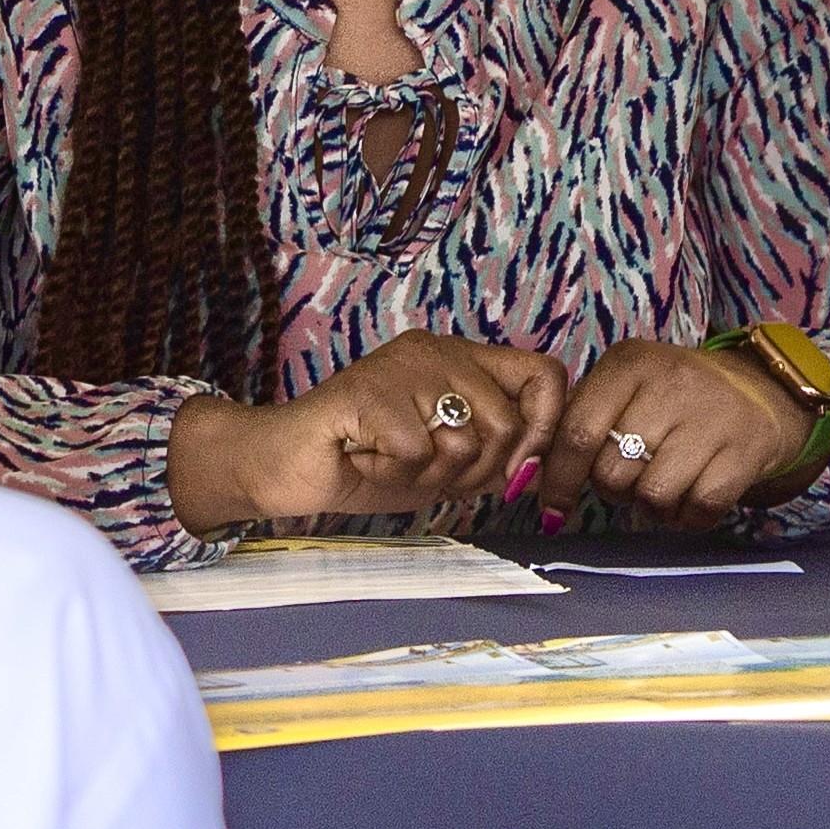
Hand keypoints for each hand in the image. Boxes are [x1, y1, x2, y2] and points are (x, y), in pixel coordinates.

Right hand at [174, 332, 563, 531]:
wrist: (285, 467)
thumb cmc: (365, 464)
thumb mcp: (446, 464)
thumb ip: (494, 459)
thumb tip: (538, 466)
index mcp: (459, 359)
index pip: (544, 374)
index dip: (544, 428)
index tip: (517, 471)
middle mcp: (435, 351)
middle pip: (506, 424)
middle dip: (474, 474)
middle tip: (425, 474)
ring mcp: (400, 366)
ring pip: (463, 443)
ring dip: (428, 477)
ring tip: (388, 462)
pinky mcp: (368, 391)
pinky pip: (416, 454)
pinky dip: (391, 475)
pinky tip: (364, 461)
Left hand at [542, 336, 814, 526]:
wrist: (760, 391)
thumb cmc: (674, 398)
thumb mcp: (628, 386)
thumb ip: (583, 419)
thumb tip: (534, 478)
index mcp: (630, 363)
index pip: (577, 431)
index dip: (559, 479)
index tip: (553, 507)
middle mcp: (671, 382)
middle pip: (612, 472)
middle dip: (615, 489)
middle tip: (633, 477)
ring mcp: (712, 416)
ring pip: (653, 496)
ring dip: (653, 508)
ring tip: (666, 485)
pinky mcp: (745, 451)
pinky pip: (697, 509)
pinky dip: (688, 516)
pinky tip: (694, 493)